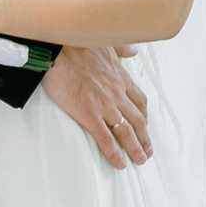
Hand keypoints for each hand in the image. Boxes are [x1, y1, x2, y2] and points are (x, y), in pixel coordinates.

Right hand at [43, 44, 151, 168]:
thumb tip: (132, 50)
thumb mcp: (106, 43)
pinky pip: (106, 139)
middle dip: (144, 137)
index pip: (139, 101)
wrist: (57, 50)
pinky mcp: (89, 115)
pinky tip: (118, 163)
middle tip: (147, 150)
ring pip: (127, 132)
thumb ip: (121, 49)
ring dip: (135, 148)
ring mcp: (105, 105)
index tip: (145, 125)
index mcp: (120, 78)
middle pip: (138, 120)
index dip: (144, 116)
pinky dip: (114, 154)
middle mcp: (117, 93)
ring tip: (139, 159)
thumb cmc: (76, 45)